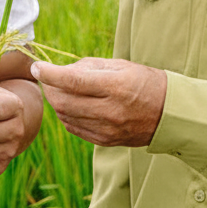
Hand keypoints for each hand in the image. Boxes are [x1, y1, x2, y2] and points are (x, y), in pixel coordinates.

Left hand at [31, 58, 166, 147]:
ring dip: (56, 102)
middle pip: (63, 102)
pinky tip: (70, 106)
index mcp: (115, 87)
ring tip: (60, 90)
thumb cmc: (144, 82)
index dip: (50, 74)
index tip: (36, 67)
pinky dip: (66, 116)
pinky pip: (74, 129)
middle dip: (49, 88)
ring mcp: (107, 129)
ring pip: (65, 116)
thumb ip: (88, 67)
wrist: (170, 113)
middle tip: (48, 78)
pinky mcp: (106, 141)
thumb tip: (60, 71)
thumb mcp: (120, 65)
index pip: (73, 81)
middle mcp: (110, 111)